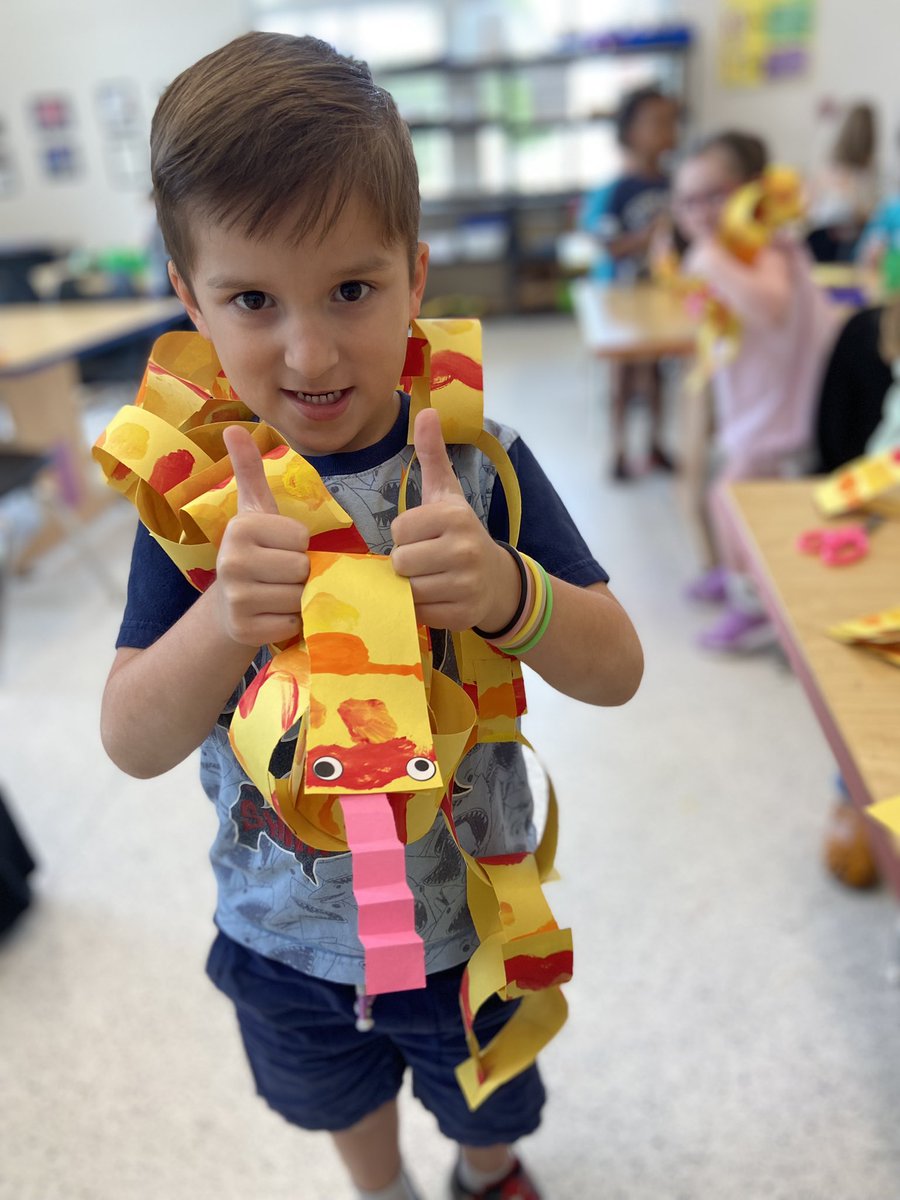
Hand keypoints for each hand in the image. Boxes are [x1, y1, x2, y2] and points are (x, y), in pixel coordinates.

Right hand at [216, 426, 309, 645]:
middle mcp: (232, 561)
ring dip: (298, 599)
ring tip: (277, 593)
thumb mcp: (254, 509)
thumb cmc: (254, 551)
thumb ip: (250, 470)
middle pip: (302, 568)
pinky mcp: (244, 629)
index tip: (278, 548)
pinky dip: (291, 623)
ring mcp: (237, 598)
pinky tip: (273, 615)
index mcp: (240, 528)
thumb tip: (235, 428)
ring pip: (299, 596)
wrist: (229, 604)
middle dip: (301, 573)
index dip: (299, 545)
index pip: (301, 538)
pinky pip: (292, 624)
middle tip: (280, 574)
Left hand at [390, 409, 520, 630]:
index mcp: (454, 516)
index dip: (405, 536)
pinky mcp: (463, 614)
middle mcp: (463, 549)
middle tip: (425, 560)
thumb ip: (433, 455)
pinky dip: (423, 608)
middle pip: (400, 561)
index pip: (399, 530)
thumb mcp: (447, 493)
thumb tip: (426, 409)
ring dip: (413, 586)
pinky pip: (420, 613)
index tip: (423, 536)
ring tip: (432, 578)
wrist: (496, 580)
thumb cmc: (460, 533)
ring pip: (409, 589)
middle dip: (407, 563)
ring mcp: (465, 584)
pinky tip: (439, 597)